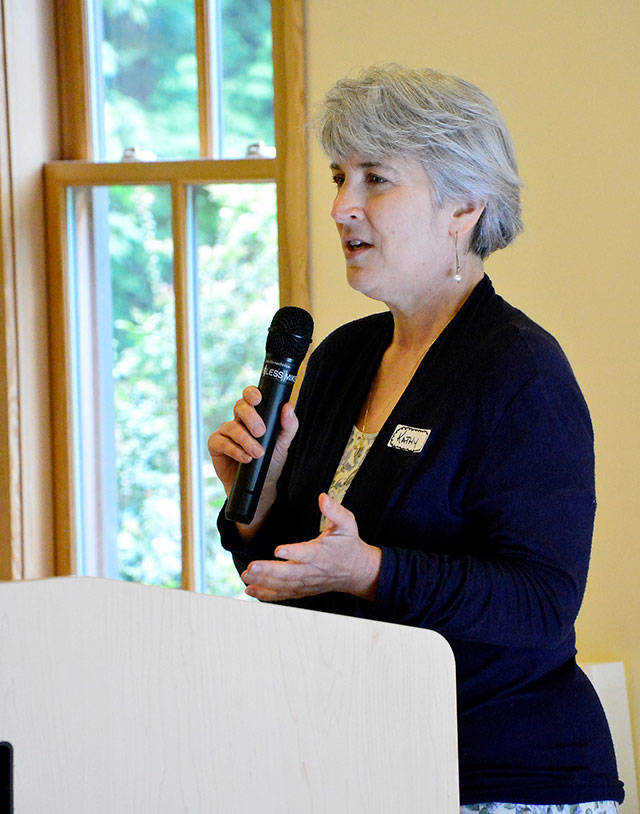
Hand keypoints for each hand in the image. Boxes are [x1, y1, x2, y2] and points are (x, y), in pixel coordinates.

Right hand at [207, 386, 298, 534]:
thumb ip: (288, 426)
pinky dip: (234, 450)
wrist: (260, 487)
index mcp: (254, 416)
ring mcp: (226, 433)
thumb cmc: (271, 462)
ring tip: (257, 453)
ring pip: (231, 426)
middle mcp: (238, 421)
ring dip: (245, 440)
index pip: (250, 397)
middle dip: (251, 417)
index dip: (251, 393)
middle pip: (239, 407)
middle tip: (261, 432)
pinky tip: (245, 458)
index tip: (258, 399)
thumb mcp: (283, 445)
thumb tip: (287, 407)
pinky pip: (220, 442)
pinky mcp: (216, 446)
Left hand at [241, 494, 381, 601]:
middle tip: (251, 567)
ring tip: (247, 577)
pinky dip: (267, 594)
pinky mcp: (303, 589)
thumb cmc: (349, 545)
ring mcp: (307, 582)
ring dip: (264, 582)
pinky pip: (283, 594)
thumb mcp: (347, 524)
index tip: (279, 550)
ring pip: (284, 585)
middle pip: (289, 573)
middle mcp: (312, 570)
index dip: (293, 552)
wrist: (357, 572)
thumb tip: (323, 497)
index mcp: (322, 553)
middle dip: (269, 571)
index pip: (307, 553)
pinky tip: (251, 591)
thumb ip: (335, 510)